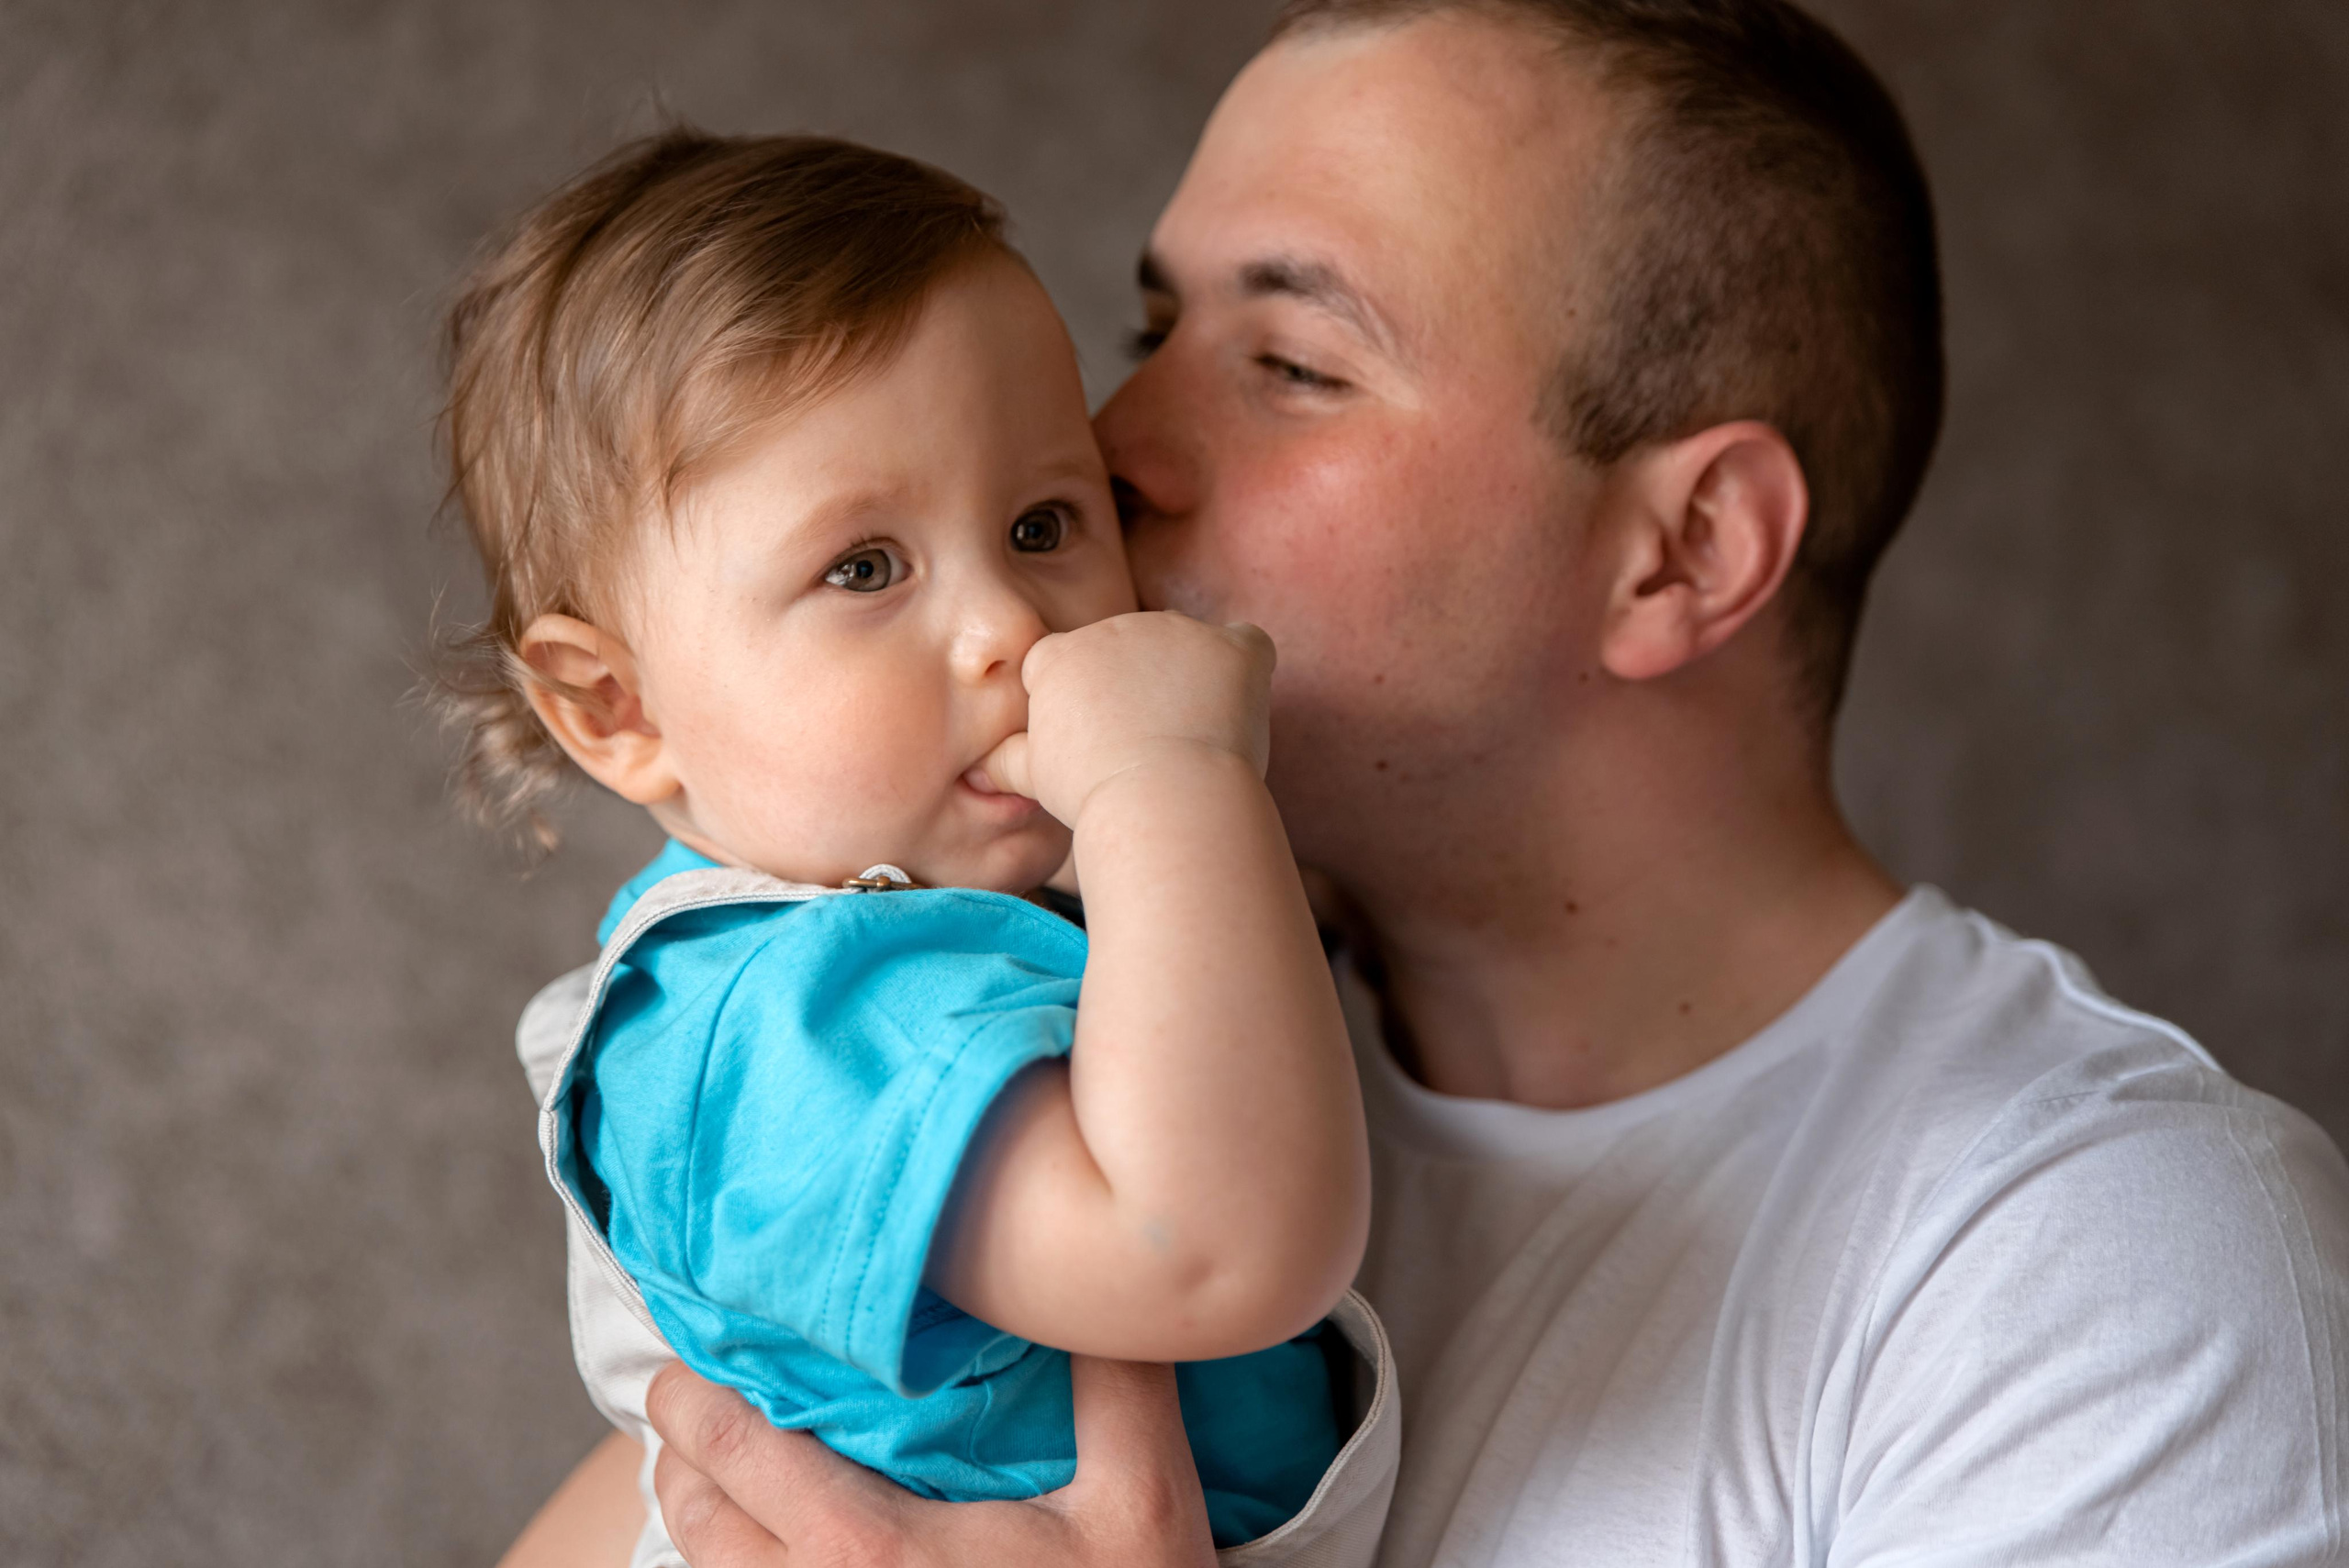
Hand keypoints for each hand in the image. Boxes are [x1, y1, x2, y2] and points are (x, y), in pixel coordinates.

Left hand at [645, 1355, 1215, 1567]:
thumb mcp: (1143, 1495)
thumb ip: (1114, 1378)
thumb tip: (1085, 1280)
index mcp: (867, 1549)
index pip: (732, 1449)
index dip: (692, 1390)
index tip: (696, 1339)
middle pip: (696, 1513)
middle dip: (682, 1443)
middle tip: (698, 1387)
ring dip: (702, 1506)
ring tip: (723, 1458)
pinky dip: (737, 1560)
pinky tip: (778, 1534)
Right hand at [976, 612, 1273, 825]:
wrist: (1161, 797)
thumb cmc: (1092, 793)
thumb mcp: (1036, 778)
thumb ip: (1008, 760)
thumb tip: (981, 767)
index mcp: (1061, 654)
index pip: (1067, 662)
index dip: (1082, 701)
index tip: (1096, 740)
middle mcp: (1116, 628)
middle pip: (1127, 649)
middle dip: (1136, 687)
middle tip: (1146, 746)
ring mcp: (1178, 632)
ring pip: (1185, 646)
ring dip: (1188, 679)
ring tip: (1189, 739)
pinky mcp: (1232, 649)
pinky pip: (1246, 643)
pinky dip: (1244, 668)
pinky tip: (1237, 706)